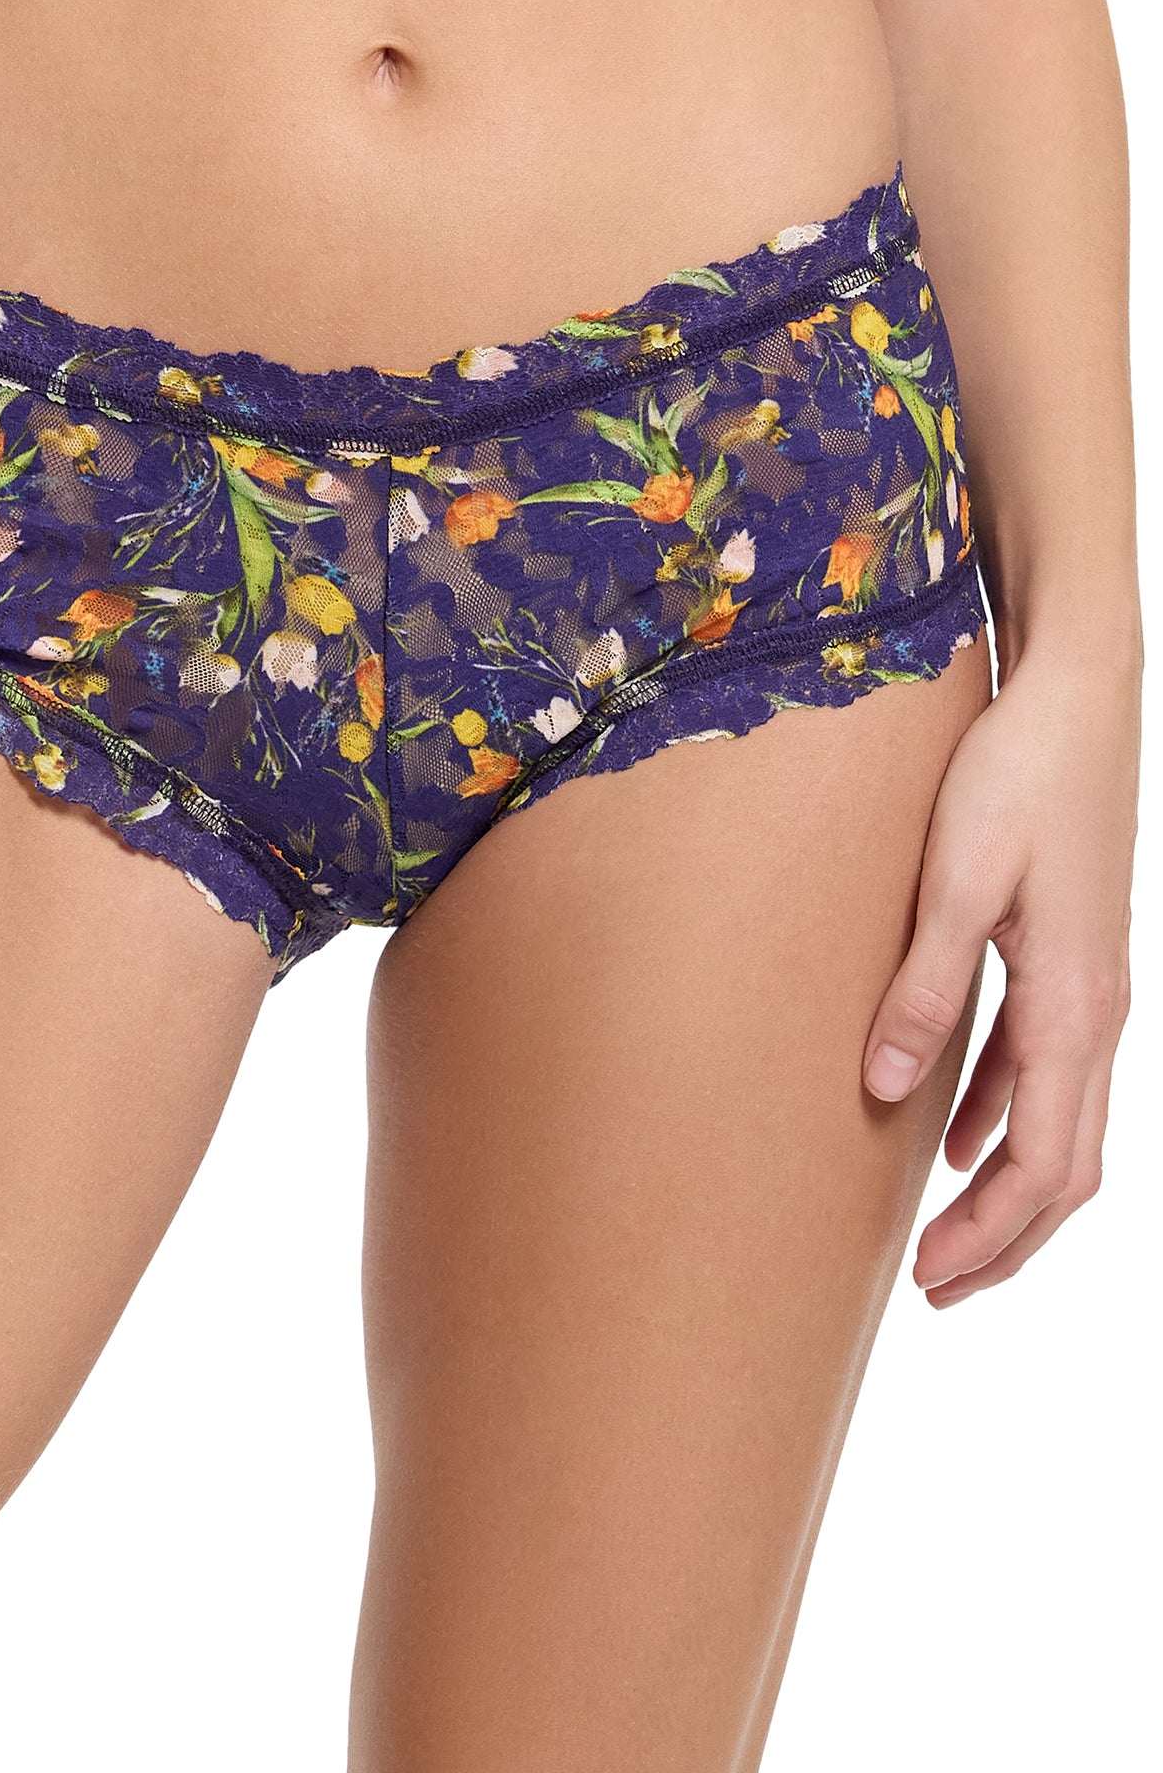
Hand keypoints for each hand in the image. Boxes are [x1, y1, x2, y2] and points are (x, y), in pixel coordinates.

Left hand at [861, 645, 1138, 1305]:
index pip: (1044, 1162)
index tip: (929, 1280)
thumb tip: (888, 1090)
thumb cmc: (1014, 777)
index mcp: (1075, 1007)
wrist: (1073, 697)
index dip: (990, 1234)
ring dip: (1004, 1189)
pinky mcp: (1066, 961)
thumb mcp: (956, 882)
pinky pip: (1042, 1070)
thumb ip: (925, 989)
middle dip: (1004, 1238)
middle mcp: (1097, 1012)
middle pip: (1064, 1165)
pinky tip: (953, 1135)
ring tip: (943, 1238)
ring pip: (1059, 1124)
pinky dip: (1001, 1118)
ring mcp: (1089, 989)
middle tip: (933, 1289)